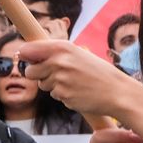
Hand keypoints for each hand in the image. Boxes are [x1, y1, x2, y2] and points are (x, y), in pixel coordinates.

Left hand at [18, 39, 132, 119]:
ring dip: (52, 86)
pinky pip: (54, 95)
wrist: (117, 91)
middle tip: (55, 75)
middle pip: (30, 71)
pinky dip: (63, 95)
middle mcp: (59, 61)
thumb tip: (26, 54)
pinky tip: (77, 91)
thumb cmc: (99, 72)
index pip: (28, 50)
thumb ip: (56, 54)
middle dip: (38, 75)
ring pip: (42, 85)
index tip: (27, 59)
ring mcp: (60, 79)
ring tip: (73, 83)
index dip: (25, 55)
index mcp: (63, 47)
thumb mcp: (79, 54)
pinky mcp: (63, 95)